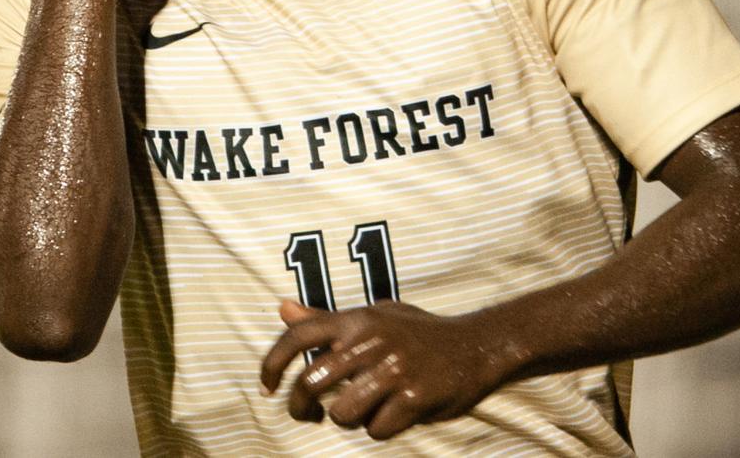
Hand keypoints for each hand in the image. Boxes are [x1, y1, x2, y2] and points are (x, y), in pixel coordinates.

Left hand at [260, 298, 503, 440]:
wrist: (474, 346)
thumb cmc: (417, 332)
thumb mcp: (374, 316)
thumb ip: (327, 320)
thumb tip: (283, 308)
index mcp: (357, 319)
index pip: (298, 335)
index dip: (272, 362)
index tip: (266, 387)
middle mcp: (371, 341)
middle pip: (311, 382)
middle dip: (300, 408)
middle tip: (307, 415)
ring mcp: (393, 370)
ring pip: (341, 413)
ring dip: (348, 420)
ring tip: (365, 408)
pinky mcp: (414, 398)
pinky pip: (376, 430)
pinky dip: (381, 429)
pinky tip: (395, 414)